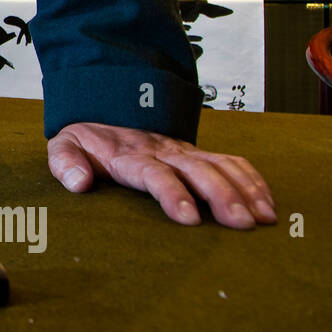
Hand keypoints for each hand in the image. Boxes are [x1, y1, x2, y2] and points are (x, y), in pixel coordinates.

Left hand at [47, 122, 275, 228]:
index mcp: (129, 156)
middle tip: (241, 223)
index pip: (155, 174)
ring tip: (263, 218)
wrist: (104, 108)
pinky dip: (251, 179)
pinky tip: (267, 203)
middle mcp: (162, 152)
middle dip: (221, 195)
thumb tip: (79, 183)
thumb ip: (65, 164)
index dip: (173, 194)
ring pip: (219, 165)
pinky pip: (230, 161)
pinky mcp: (196, 153)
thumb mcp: (64, 146)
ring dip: (244, 189)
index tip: (190, 218)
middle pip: (196, 170)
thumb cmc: (86, 139)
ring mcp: (182, 151)